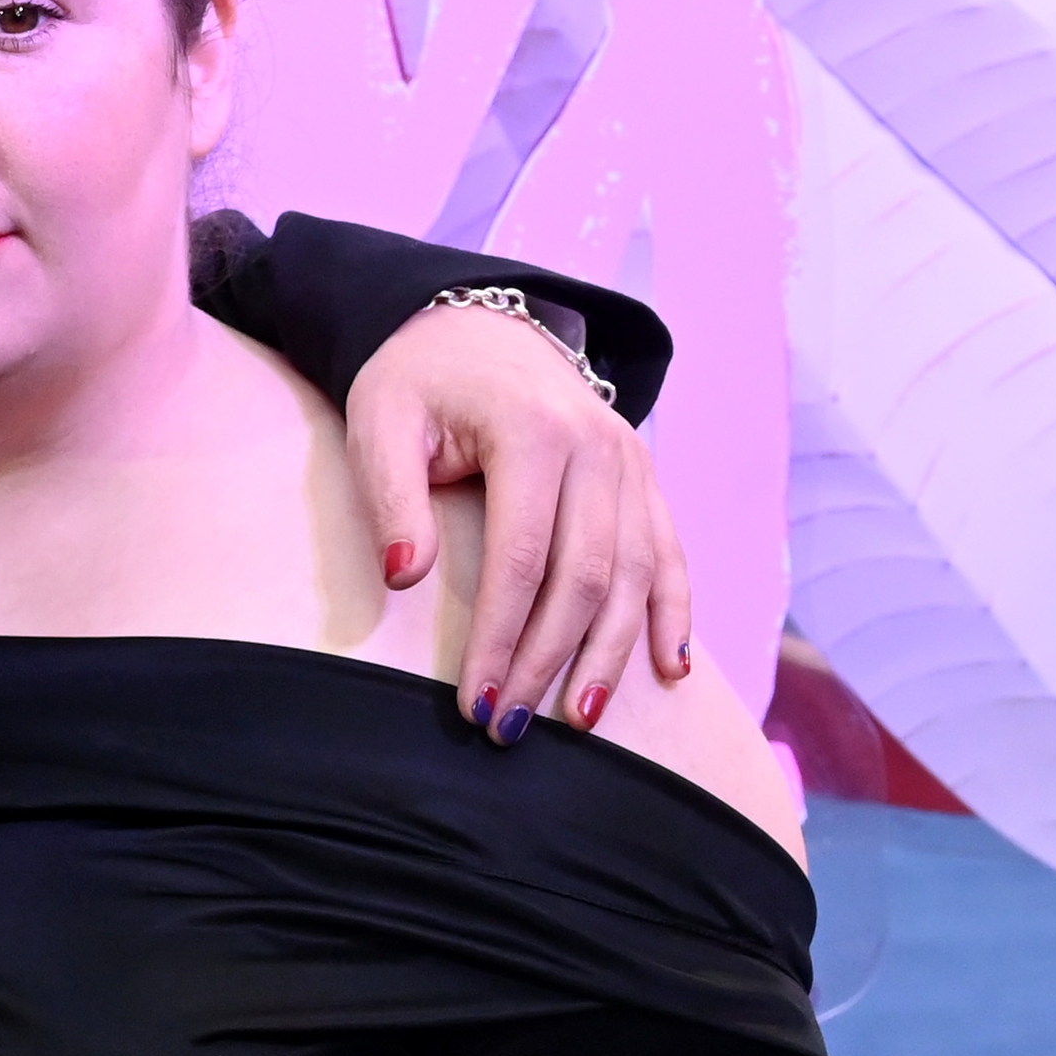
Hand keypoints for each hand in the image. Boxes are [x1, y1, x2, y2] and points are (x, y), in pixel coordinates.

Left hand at [346, 300, 693, 739]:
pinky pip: (668, 552)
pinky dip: (673, 612)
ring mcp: (631, 461)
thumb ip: (392, 497)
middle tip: (509, 728)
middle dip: (549, 660)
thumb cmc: (418, 382)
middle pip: (585, 576)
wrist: (477, 327)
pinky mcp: (644, 477)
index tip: (474, 700)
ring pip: (635, 574)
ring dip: (611, 653)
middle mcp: (598, 447)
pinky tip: (669, 668)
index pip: (523, 557)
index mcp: (533, 431)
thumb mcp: (382, 422)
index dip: (502, 637)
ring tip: (579, 719)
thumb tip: (407, 579)